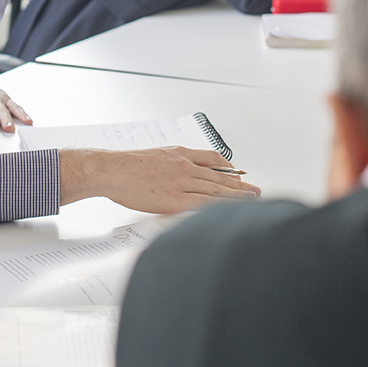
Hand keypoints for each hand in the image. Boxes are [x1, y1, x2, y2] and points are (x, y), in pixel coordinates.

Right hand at [58, 146, 261, 211]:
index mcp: (180, 155)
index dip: (228, 167)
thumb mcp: (156, 154)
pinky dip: (218, 208)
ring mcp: (182, 184)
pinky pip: (203, 204)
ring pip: (216, 190)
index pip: (212, 159)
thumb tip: (184, 169)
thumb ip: (173, 161)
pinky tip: (229, 212)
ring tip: (251, 200)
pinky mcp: (175, 201)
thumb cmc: (127, 165)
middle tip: (255, 190)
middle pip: (219, 176)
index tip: (238, 174)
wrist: (112, 170)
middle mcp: (185, 167)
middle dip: (240, 184)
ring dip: (237, 196)